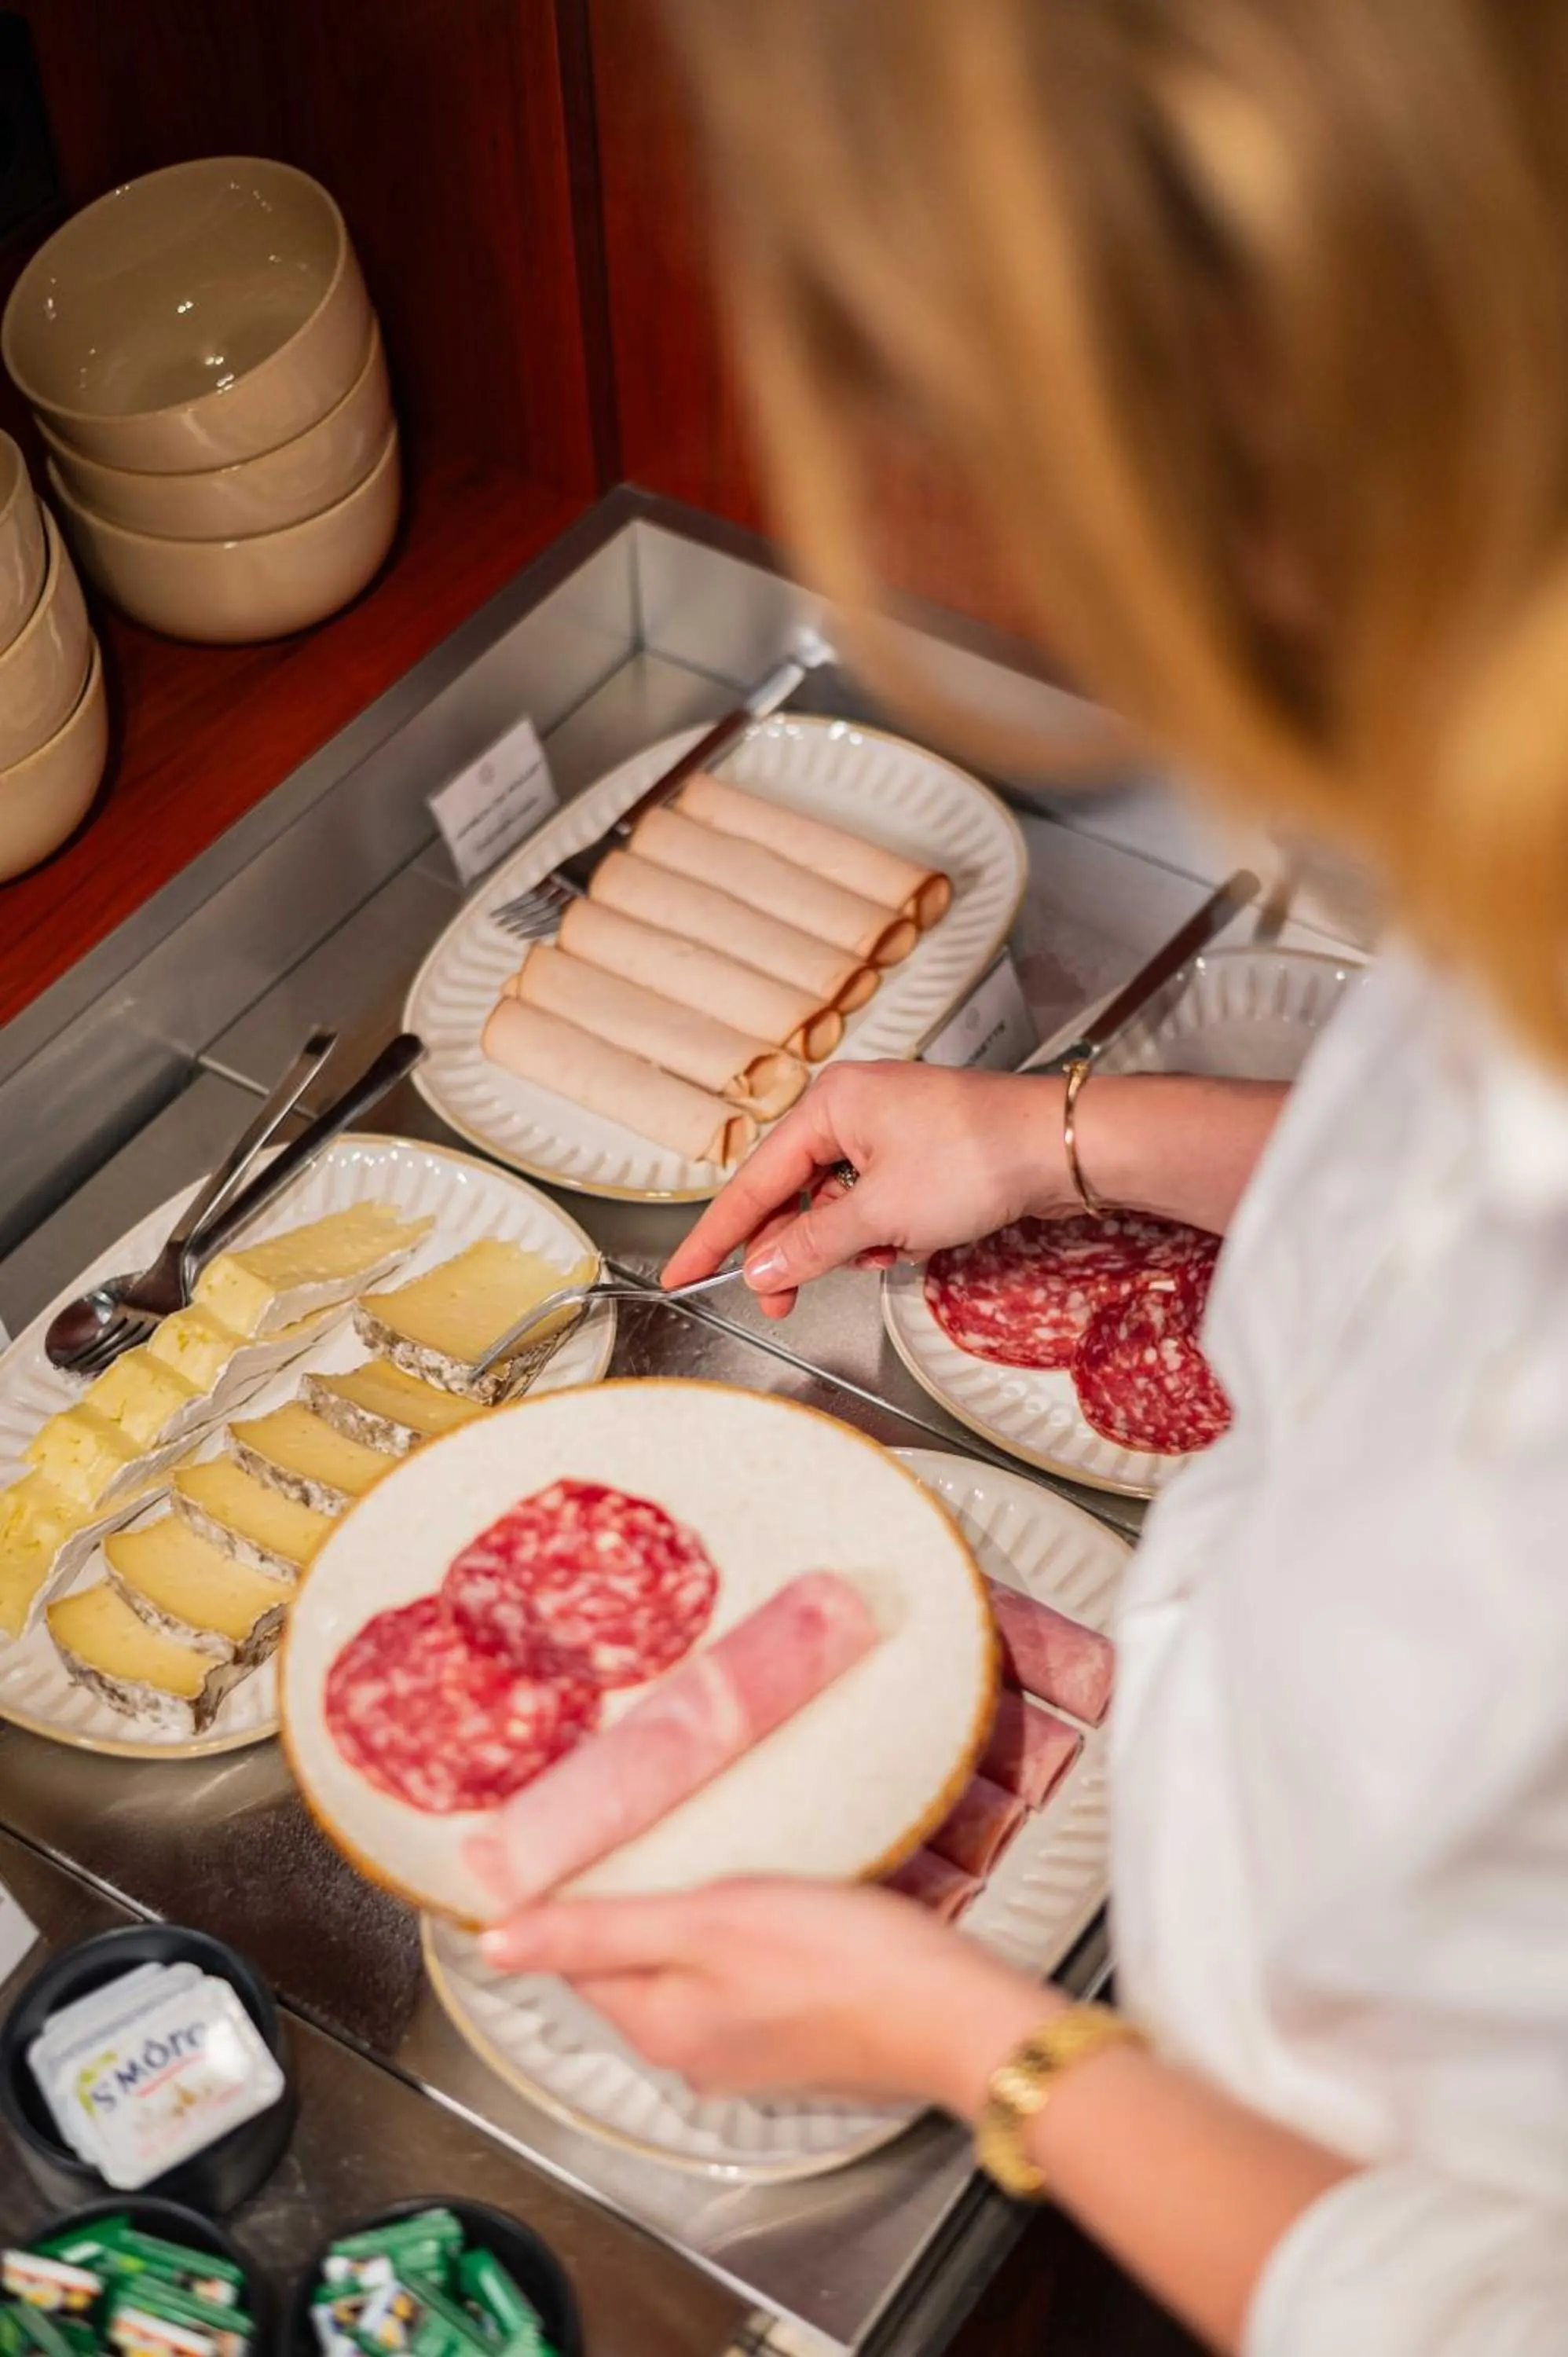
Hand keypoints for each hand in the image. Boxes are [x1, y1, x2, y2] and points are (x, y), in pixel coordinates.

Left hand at [479, 1877, 1053, 2111]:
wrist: (951, 2013)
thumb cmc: (837, 1960)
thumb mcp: (703, 1923)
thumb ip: (597, 1932)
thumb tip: (493, 1943)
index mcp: (657, 2027)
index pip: (574, 1957)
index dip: (560, 1898)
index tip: (557, 1842)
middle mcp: (689, 2053)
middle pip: (627, 1966)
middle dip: (623, 1905)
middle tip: (626, 1828)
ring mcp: (744, 2052)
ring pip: (683, 1972)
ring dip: (680, 1920)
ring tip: (693, 1854)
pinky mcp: (794, 2039)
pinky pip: (734, 1982)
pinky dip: (730, 1942)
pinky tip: (758, 1902)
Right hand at [663, 1061, 1068, 1316]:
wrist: (1063, 1146)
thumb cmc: (978, 1156)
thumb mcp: (882, 1212)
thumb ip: (813, 1243)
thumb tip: (762, 1265)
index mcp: (830, 1105)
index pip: (754, 1180)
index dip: (717, 1234)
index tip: (684, 1272)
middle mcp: (854, 1109)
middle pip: (794, 1192)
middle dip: (793, 1248)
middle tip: (779, 1298)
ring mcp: (890, 1130)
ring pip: (838, 1202)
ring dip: (849, 1241)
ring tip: (882, 1255)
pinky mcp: (922, 1153)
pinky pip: (877, 1201)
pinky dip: (883, 1231)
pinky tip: (909, 1243)